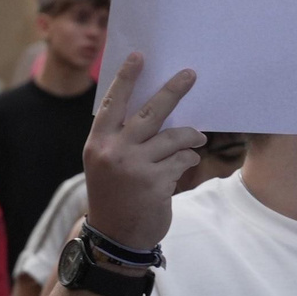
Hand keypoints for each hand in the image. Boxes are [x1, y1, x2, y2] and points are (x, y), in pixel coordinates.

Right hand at [81, 53, 205, 252]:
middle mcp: (113, 152)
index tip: (138, 56)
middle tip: (190, 74)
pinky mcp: (155, 182)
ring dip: (191, 136)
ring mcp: (134, 167)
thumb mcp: (108, 163)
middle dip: (173, 89)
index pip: (113, 103)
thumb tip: (156, 107)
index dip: (126, 79)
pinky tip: (186, 163)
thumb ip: (124, 137)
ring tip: (198, 137)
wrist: (116, 239)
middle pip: (150, 112)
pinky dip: (188, 158)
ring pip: (174, 136)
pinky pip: (182, 159)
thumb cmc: (116, 194)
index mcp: (98, 143)